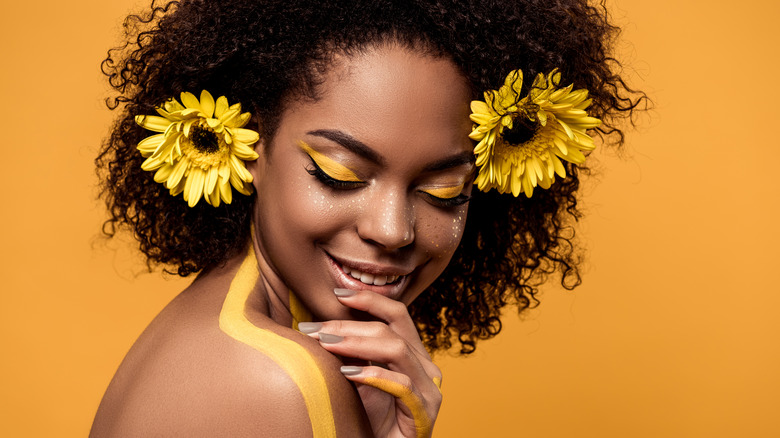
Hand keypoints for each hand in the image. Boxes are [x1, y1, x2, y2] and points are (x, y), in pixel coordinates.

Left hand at [300, 288, 442, 437]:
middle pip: (392, 328)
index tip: (337, 294)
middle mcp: (426, 367)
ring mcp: (429, 389)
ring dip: (356, 343)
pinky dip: (373, 375)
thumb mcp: (359, 379)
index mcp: (414, 354)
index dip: (370, 300)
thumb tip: (320, 327)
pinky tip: (347, 373)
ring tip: (325, 345)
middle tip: (314, 329)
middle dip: (349, 325)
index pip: (397, 314)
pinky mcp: (424, 410)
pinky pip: (401, 384)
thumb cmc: (371, 422)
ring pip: (396, 349)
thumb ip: (353, 353)